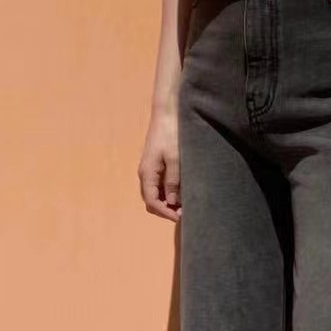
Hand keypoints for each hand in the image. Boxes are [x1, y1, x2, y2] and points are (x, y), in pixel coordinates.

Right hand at [138, 103, 180, 221]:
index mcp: (147, 173)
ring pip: (156, 193)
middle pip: (152, 200)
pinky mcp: (156, 164)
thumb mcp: (175, 158)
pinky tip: (181, 192)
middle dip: (166, 210)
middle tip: (184, 214)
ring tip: (185, 205)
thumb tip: (172, 202)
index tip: (180, 218)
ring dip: (168, 202)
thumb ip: (173, 181)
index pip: (152, 201)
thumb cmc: (171, 133)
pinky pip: (159, 185)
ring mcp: (150, 169)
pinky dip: (169, 192)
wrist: (167, 113)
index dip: (165, 213)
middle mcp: (145, 173)